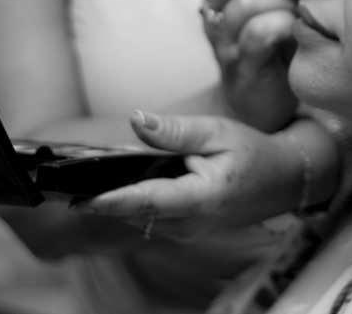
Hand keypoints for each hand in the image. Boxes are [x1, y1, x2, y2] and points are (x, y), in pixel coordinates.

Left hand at [73, 112, 311, 241]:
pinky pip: (150, 218)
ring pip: (138, 218)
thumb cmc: (254, 152)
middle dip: (103, 197)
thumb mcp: (217, 131)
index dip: (109, 200)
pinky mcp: (183, 232)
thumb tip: (135, 119)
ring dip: (118, 200)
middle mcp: (189, 225)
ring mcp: (186, 233)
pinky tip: (128, 181)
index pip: (145, 202)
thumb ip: (175, 131)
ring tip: (91, 177)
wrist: (284, 180)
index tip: (77, 197)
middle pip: (133, 213)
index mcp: (200, 199)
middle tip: (67, 179)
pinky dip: (135, 201)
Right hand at [200, 0, 299, 131]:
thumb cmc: (275, 45)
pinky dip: (286, 24)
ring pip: (246, 1)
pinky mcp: (244, 67)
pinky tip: (296, 30)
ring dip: (283, 2)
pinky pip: (261, 31)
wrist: (264, 102)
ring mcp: (225, 43)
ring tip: (298, 13)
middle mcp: (213, 16)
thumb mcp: (272, 2)